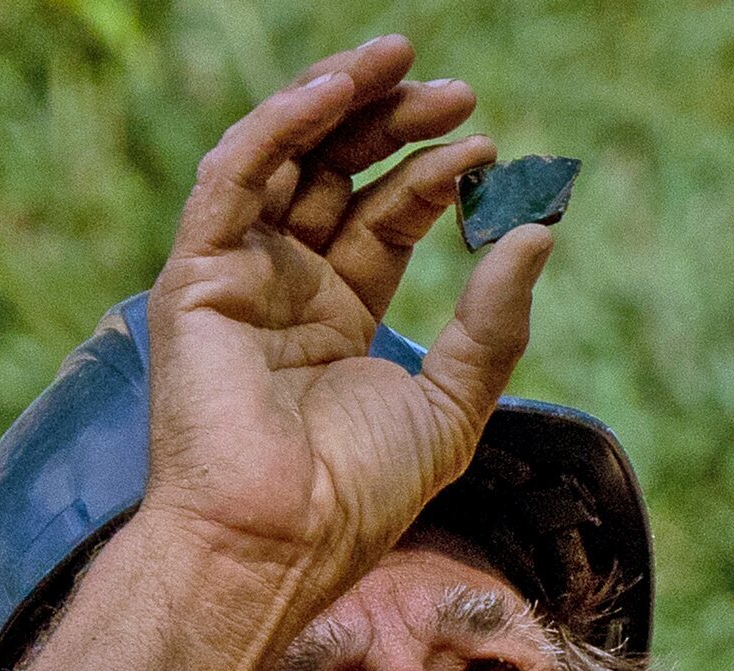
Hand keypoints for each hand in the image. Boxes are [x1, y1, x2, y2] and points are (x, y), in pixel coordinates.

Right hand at [137, 36, 552, 601]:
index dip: (433, 178)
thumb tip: (539, 233)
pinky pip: (232, 177)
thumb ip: (494, 323)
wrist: (276, 545)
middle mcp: (282, 289)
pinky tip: (333, 92)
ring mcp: (235, 278)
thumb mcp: (452, 407)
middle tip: (457, 94)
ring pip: (283, 159)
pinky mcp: (194, 277)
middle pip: (337, 175)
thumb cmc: (353, 498)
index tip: (490, 150)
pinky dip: (278, 125)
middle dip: (393, 124)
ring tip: (399, 61)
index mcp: (335, 318)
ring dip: (338, 100)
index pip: (384, 219)